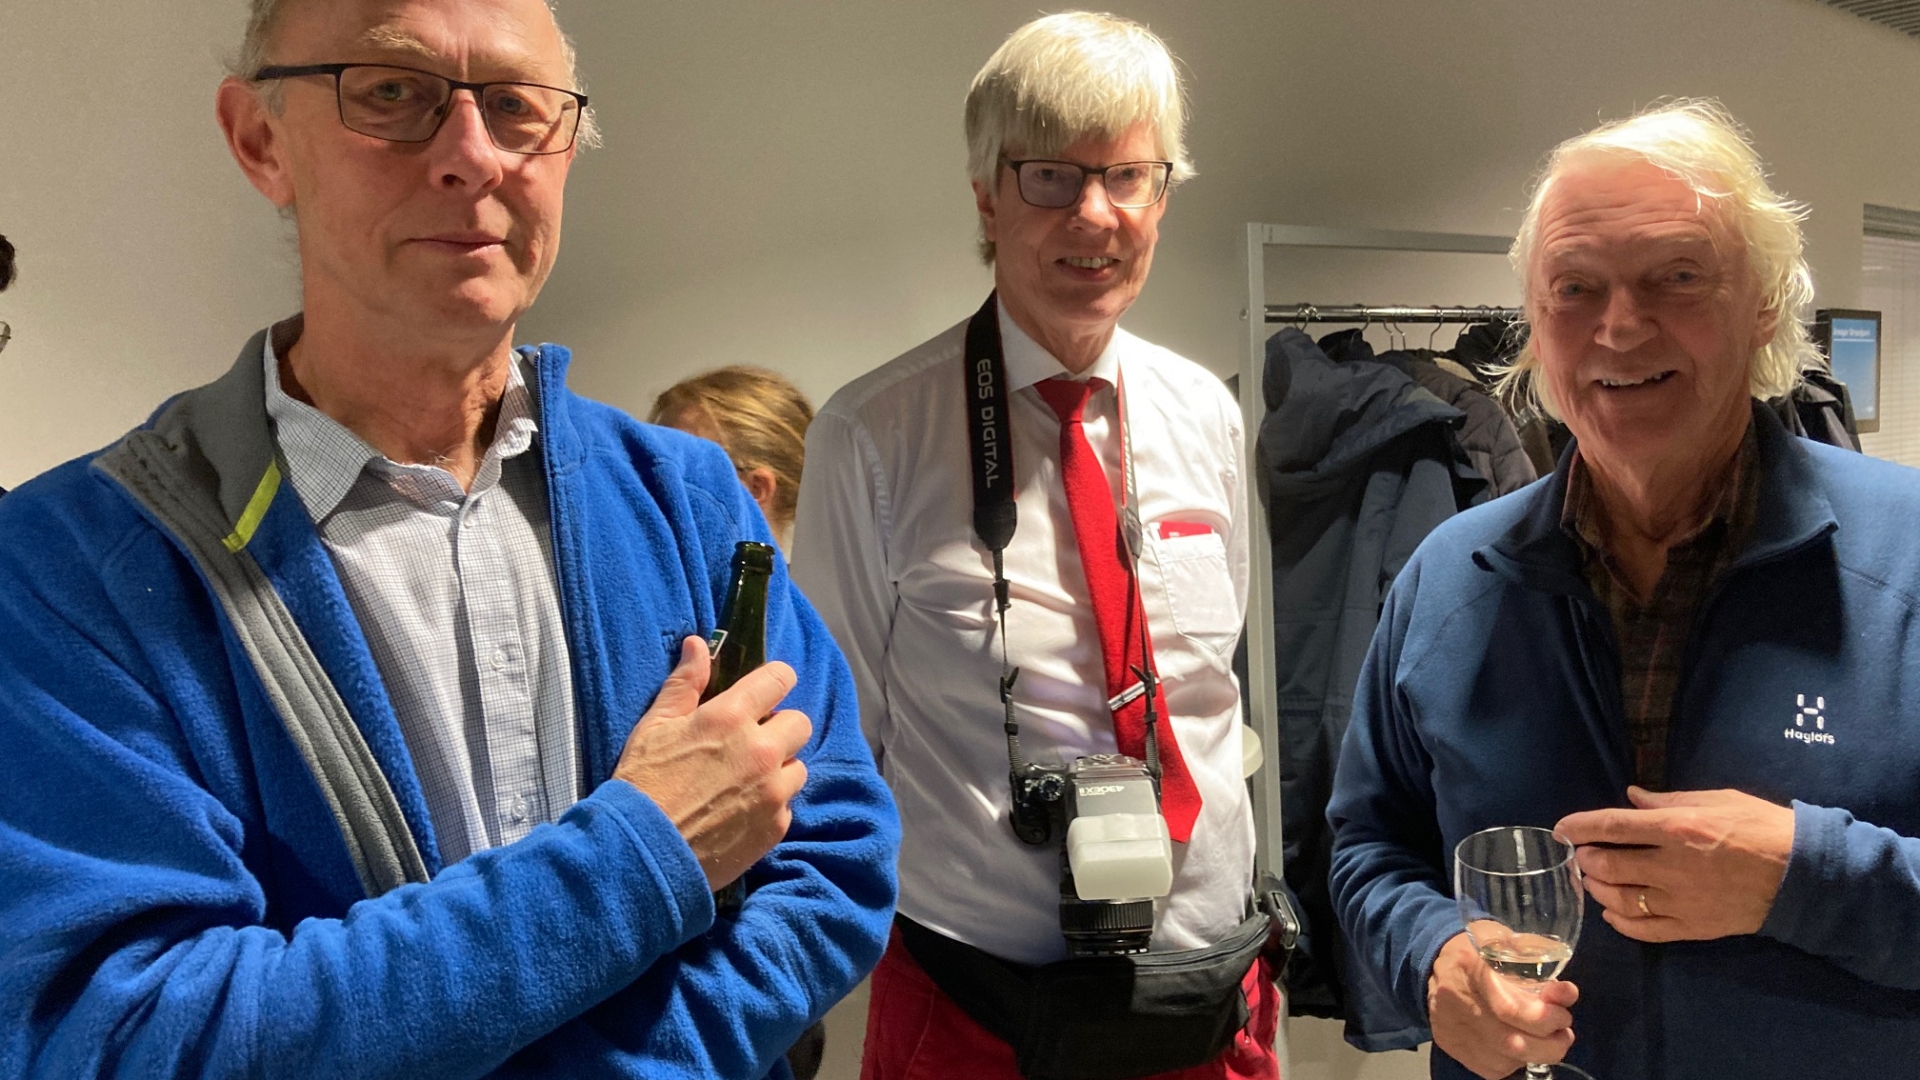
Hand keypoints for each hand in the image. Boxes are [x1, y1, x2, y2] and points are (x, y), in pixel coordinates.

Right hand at [613, 637, 811, 891]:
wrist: (642, 853)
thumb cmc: (642, 784)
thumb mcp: (655, 726)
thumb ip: (684, 684)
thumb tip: (699, 644)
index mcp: (731, 717)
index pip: (780, 679)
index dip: (774, 682)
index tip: (765, 692)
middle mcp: (762, 750)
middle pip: (800, 723)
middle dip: (779, 728)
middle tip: (749, 743)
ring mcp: (773, 791)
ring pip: (798, 767)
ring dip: (778, 769)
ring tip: (744, 782)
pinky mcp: (776, 827)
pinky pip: (787, 805)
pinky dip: (770, 806)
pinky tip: (739, 813)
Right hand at [1427, 931, 1577, 1078]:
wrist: (1432, 959)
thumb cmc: (1476, 945)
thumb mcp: (1506, 939)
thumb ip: (1538, 964)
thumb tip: (1567, 994)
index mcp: (1470, 966)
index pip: (1509, 1007)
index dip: (1544, 1018)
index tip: (1563, 1013)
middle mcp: (1454, 1000)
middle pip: (1509, 1041)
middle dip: (1548, 1045)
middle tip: (1563, 1033)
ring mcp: (1448, 1026)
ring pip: (1502, 1060)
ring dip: (1534, 1055)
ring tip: (1546, 1040)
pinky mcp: (1447, 1043)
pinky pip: (1489, 1068)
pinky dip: (1513, 1062)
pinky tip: (1520, 1046)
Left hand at [1555, 786, 1793, 942]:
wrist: (1805, 875)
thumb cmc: (1763, 827)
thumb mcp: (1717, 800)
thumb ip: (1668, 801)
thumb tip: (1631, 798)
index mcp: (1678, 828)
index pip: (1612, 826)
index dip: (1579, 826)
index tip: (1560, 829)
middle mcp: (1673, 866)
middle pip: (1609, 865)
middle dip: (1587, 859)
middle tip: (1582, 854)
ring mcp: (1682, 901)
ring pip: (1620, 899)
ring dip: (1598, 889)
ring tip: (1593, 881)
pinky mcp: (1693, 928)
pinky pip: (1645, 930)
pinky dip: (1621, 922)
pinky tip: (1612, 913)